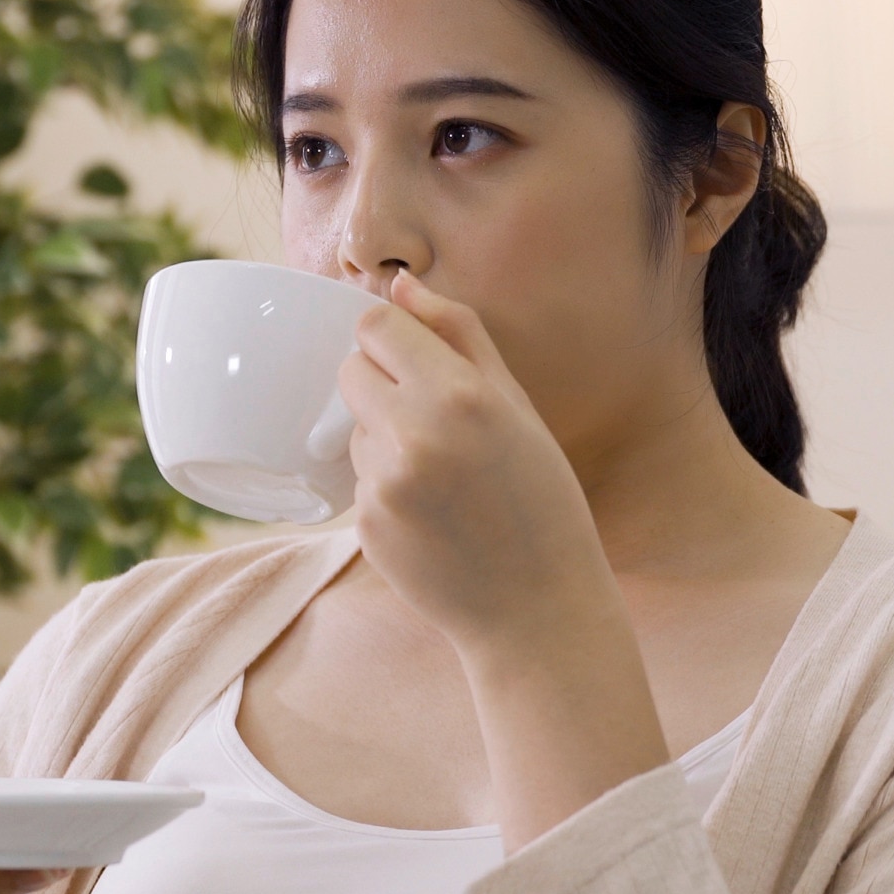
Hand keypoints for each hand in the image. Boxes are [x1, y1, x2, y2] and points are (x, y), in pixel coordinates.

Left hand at [336, 271, 618, 652]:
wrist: (536, 608)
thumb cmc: (541, 502)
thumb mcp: (518, 407)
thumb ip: (460, 335)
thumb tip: (400, 285)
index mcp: (460, 396)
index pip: (374, 327)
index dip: (391, 337)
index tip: (413, 356)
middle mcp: (414, 435)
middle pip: (351, 370)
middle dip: (382, 382)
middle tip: (432, 418)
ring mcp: (384, 484)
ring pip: (356, 427)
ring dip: (385, 438)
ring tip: (443, 478)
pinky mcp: (365, 524)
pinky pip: (360, 479)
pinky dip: (386, 487)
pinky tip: (431, 514)